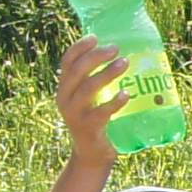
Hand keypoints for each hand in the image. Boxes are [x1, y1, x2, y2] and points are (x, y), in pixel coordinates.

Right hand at [50, 37, 129, 162]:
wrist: (92, 154)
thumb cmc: (97, 119)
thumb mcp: (93, 98)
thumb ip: (98, 80)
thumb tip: (124, 55)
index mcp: (65, 87)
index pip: (67, 62)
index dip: (79, 47)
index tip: (96, 37)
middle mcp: (65, 98)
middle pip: (77, 72)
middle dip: (96, 57)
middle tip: (115, 49)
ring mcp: (75, 114)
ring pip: (88, 89)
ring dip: (106, 74)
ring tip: (124, 63)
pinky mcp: (88, 128)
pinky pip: (100, 113)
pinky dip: (114, 103)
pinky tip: (126, 95)